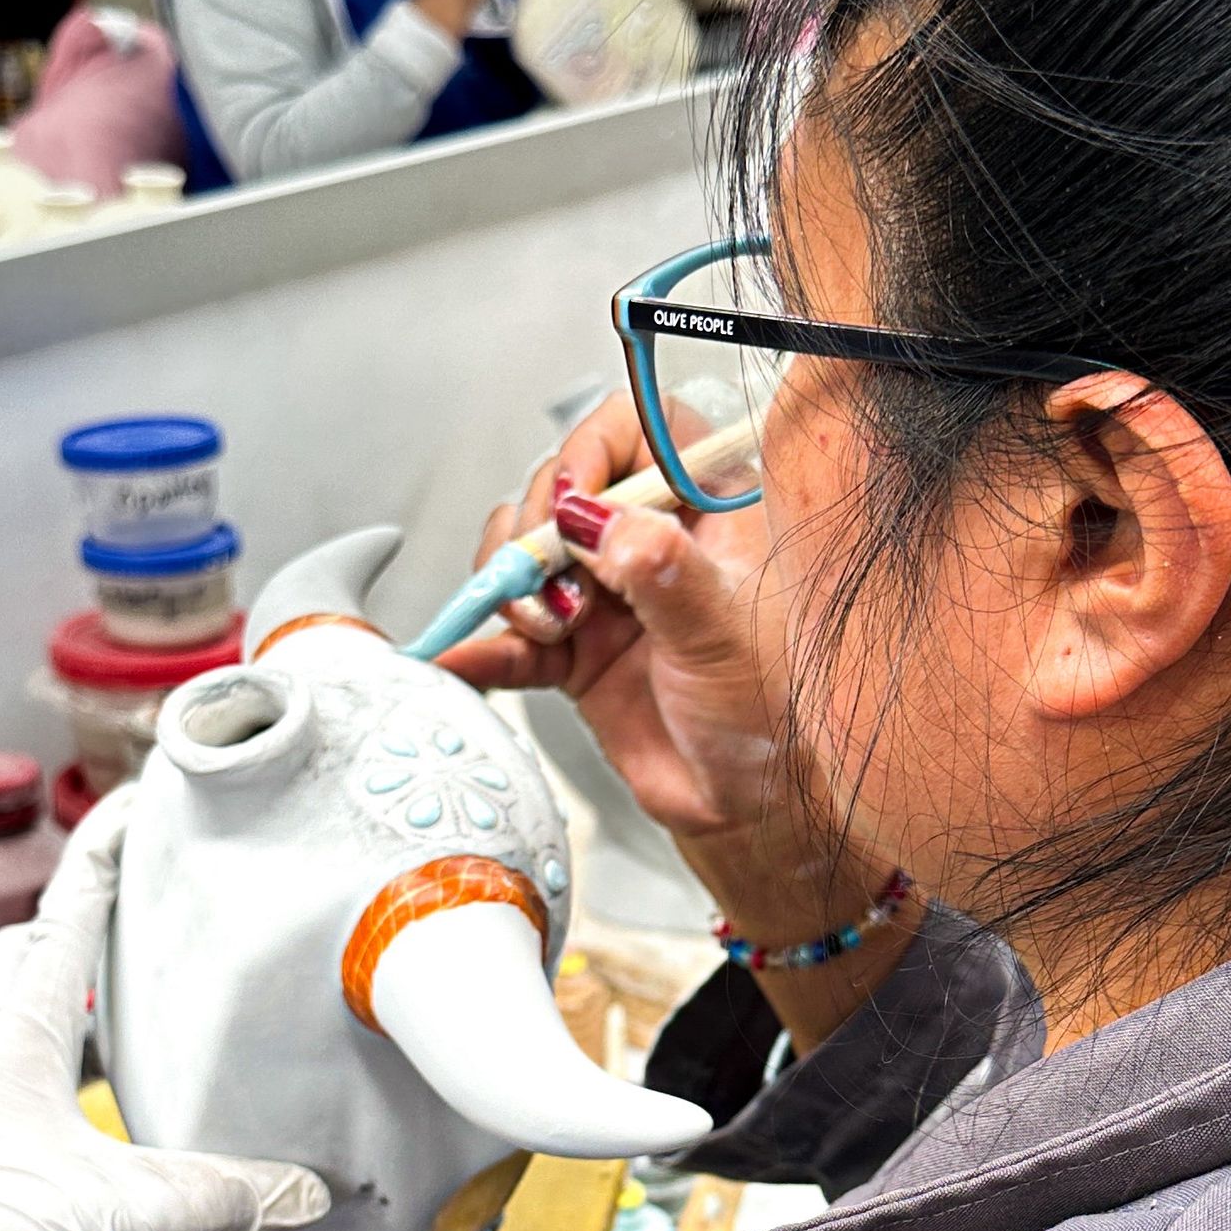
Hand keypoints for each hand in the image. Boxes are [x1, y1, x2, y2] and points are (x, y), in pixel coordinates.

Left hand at [0, 792, 329, 1230]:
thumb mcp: (106, 1211)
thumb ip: (212, 1194)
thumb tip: (310, 1192)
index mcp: (16, 1041)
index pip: (66, 918)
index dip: (104, 853)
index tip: (144, 799)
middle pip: (33, 952)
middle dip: (82, 909)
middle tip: (146, 889)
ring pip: (36, 1016)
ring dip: (83, 986)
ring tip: (149, 978)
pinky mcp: (0, 1161)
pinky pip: (50, 1081)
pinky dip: (89, 1062)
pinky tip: (129, 1091)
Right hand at [443, 396, 914, 1049]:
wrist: (741, 804)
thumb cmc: (766, 717)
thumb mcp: (723, 639)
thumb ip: (663, 575)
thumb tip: (602, 519)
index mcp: (708, 511)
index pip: (642, 426)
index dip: (595, 449)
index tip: (574, 501)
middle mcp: (651, 537)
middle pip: (564, 485)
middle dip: (540, 533)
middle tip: (555, 589)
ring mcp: (605, 588)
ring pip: (526, 547)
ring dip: (515, 586)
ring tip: (547, 631)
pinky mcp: (570, 644)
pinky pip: (509, 627)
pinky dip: (484, 643)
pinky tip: (464, 658)